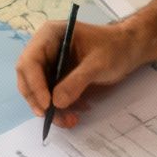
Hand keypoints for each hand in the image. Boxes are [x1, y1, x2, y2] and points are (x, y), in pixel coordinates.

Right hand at [15, 20, 147, 127]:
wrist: (128, 49)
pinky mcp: (56, 76)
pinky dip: (58, 108)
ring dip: (49, 109)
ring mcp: (49, 63)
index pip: (30, 61)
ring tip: (69, 121)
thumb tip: (56, 103)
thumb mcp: (98, 63)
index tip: (47, 105)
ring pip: (37, 90)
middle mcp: (44, 49)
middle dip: (39, 100)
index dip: (34, 84)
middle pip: (28, 77)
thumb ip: (76, 81)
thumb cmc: (115, 48)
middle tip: (52, 117)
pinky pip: (50, 95)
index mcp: (50, 35)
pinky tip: (73, 115)